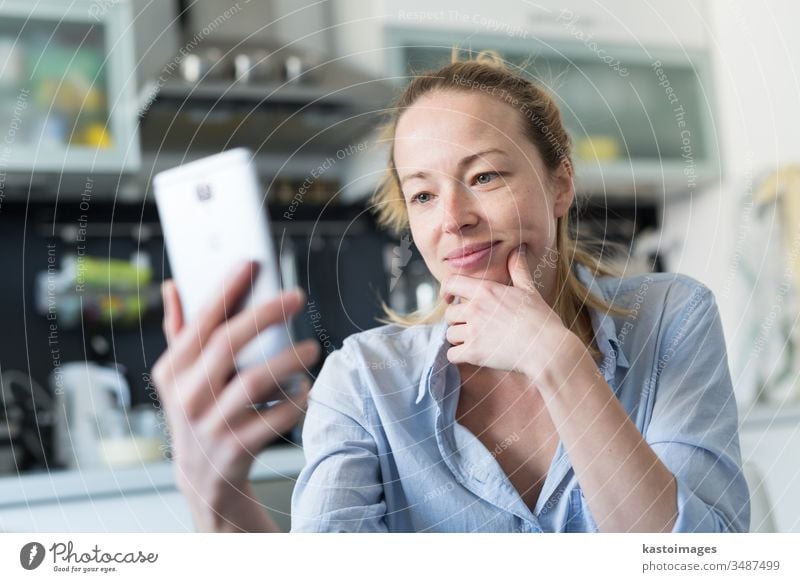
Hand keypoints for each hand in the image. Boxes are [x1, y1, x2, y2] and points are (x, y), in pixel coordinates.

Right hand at [151, 261, 319, 530]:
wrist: (204, 481)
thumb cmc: (199, 413)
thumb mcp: (180, 377)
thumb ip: (179, 331)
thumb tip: (174, 285)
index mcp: (172, 371)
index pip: (200, 321)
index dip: (226, 289)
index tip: (251, 263)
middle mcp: (186, 396)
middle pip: (227, 343)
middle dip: (265, 314)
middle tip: (296, 296)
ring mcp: (210, 425)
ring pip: (254, 381)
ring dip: (289, 359)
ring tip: (312, 348)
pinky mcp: (236, 449)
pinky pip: (275, 418)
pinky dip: (296, 400)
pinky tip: (306, 388)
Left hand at [442, 244, 579, 379]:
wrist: (547, 349)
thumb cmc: (541, 320)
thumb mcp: (529, 290)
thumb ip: (518, 270)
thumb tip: (517, 251)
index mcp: (486, 290)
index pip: (450, 283)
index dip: (446, 290)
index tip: (449, 299)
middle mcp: (476, 308)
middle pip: (448, 313)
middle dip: (457, 320)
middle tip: (472, 326)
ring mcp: (473, 331)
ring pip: (449, 334)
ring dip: (459, 339)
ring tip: (476, 341)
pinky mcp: (474, 353)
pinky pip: (451, 354)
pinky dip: (459, 356)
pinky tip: (472, 355)